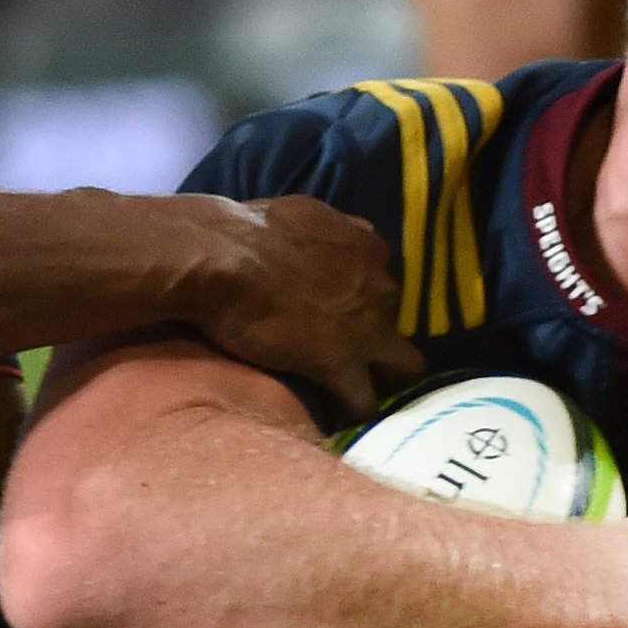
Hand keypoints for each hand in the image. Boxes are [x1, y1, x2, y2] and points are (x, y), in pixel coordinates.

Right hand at [182, 194, 420, 413]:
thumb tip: (348, 236)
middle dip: (378, 339)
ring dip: (380, 379)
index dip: (362, 303)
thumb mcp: (307, 212)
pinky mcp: (341, 367)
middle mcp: (381, 289)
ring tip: (349, 389)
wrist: (223, 257)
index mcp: (371, 250)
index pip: (383, 283)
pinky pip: (364, 403)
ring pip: (404, 368)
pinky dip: (350, 410)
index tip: (338, 313)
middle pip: (397, 324)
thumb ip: (336, 230)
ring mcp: (367, 331)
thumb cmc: (250, 228)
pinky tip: (332, 414)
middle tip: (345, 351)